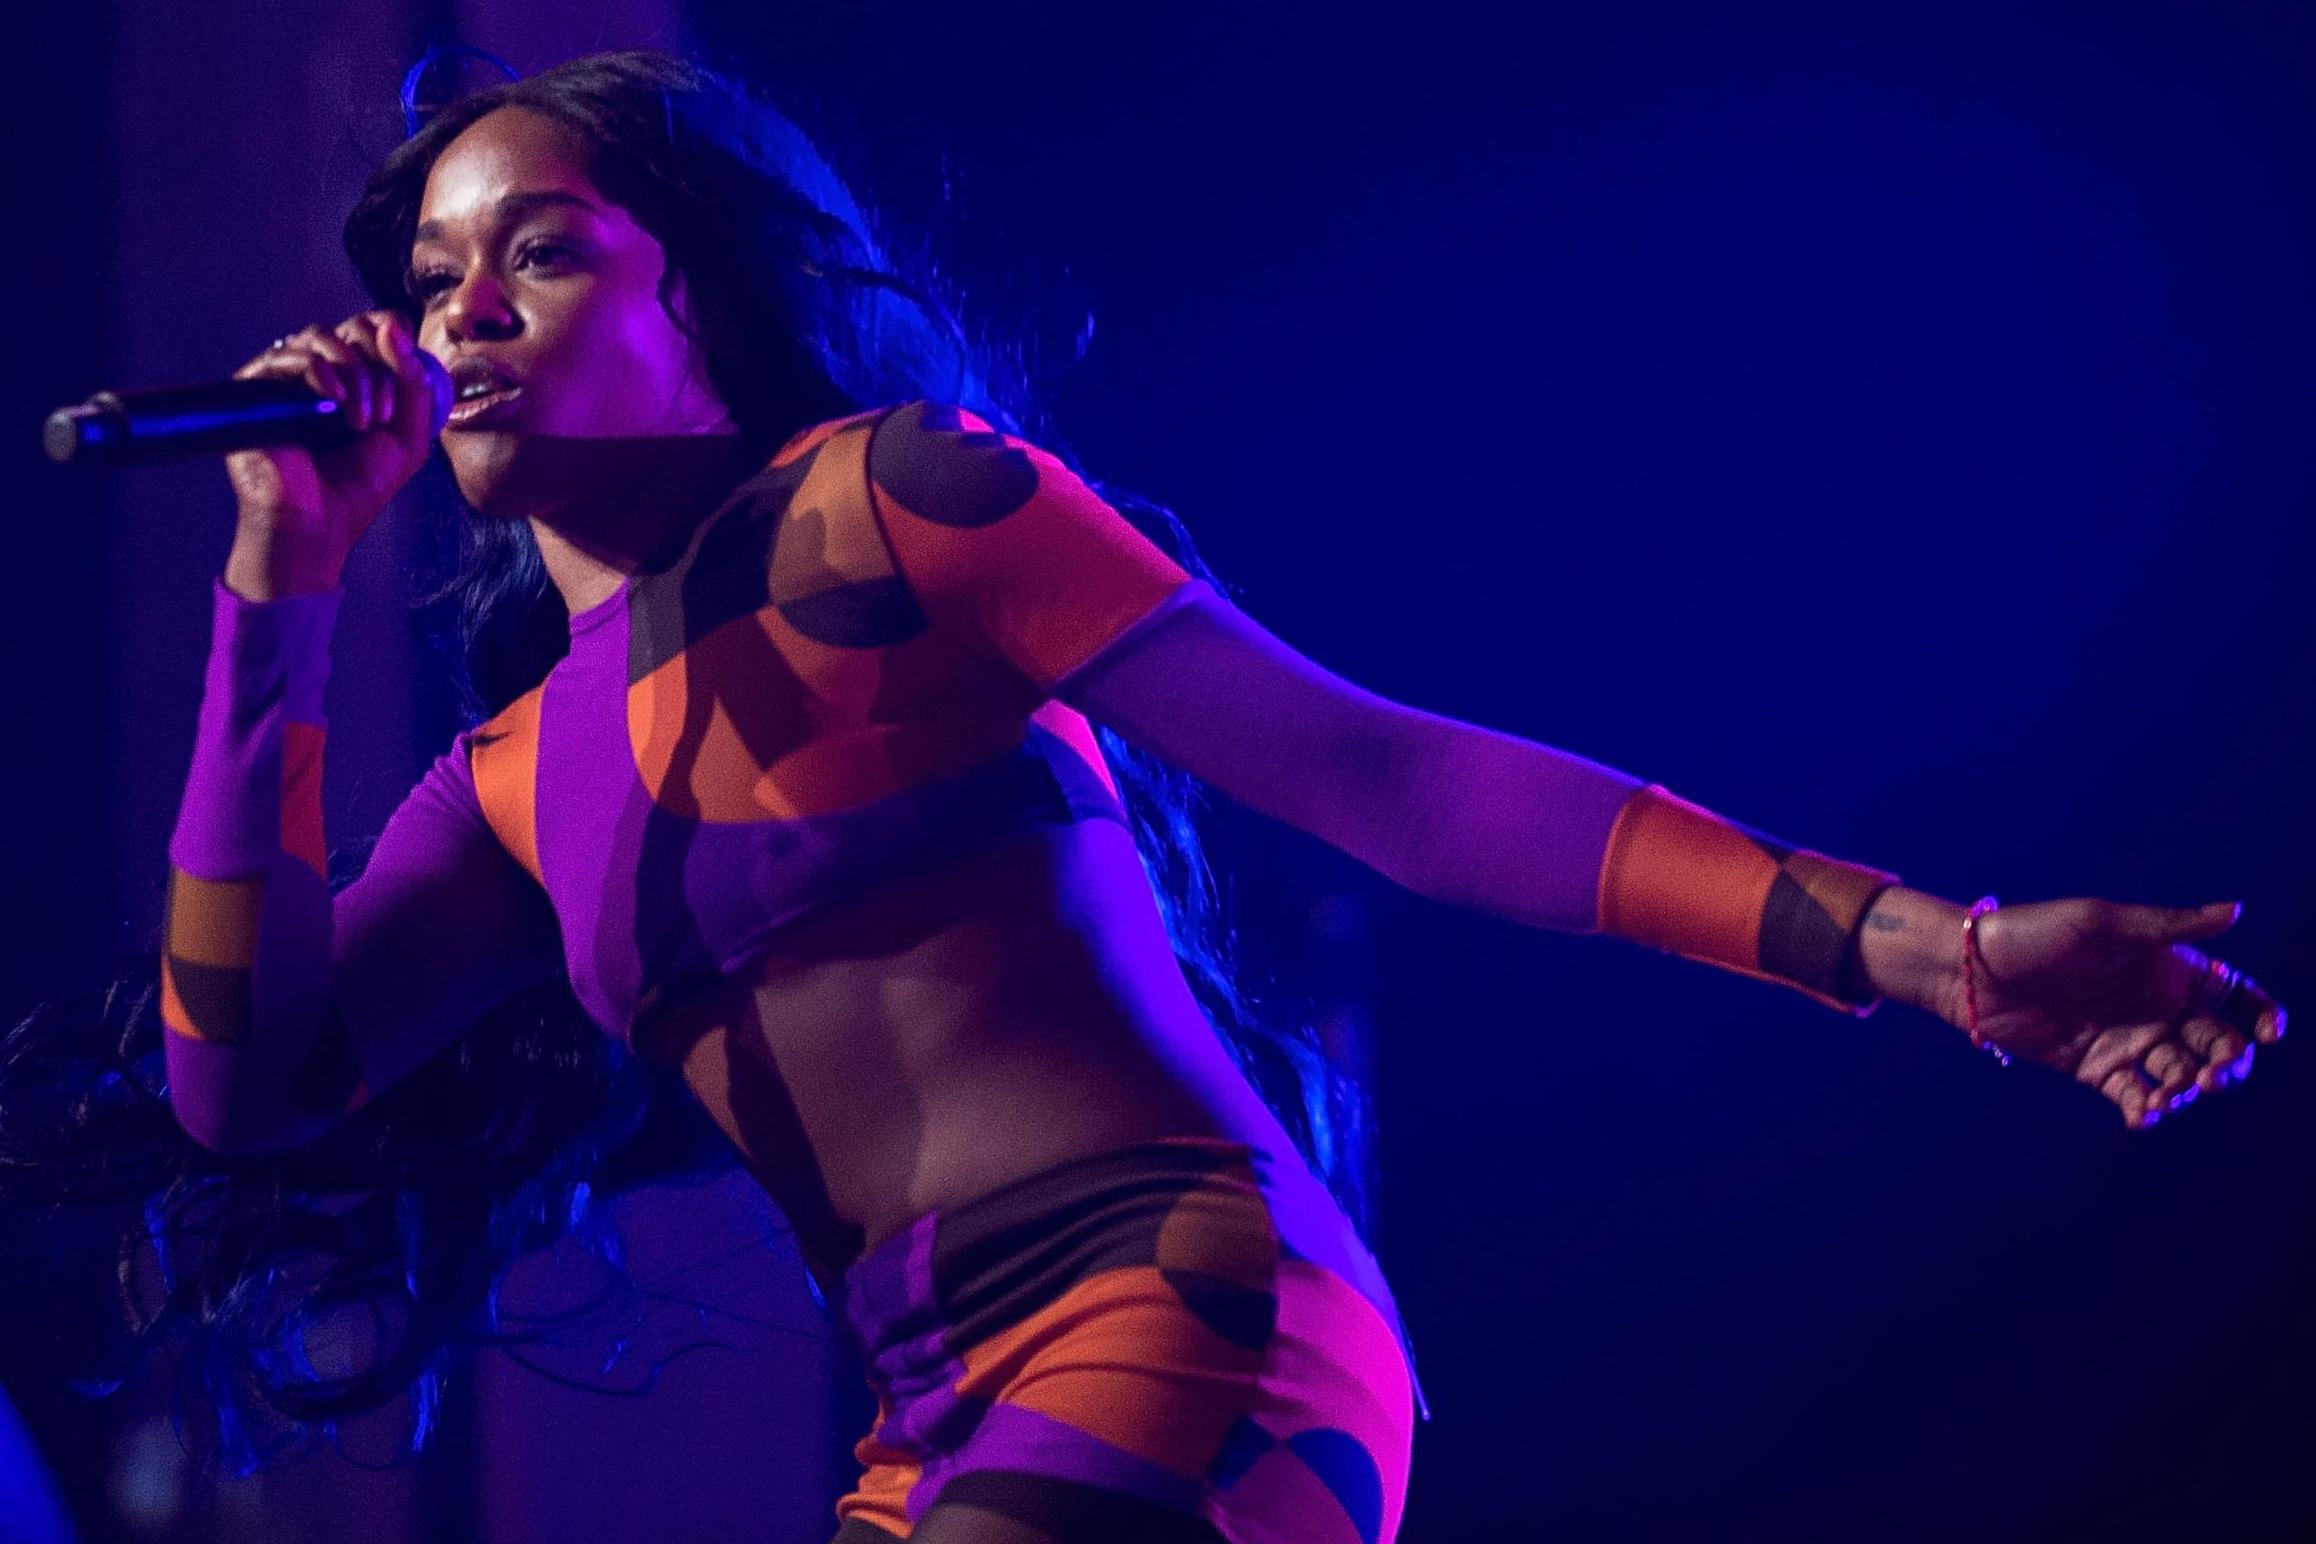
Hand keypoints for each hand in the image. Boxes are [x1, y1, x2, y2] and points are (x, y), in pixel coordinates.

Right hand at [222, 310, 445, 596]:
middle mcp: (320, 374)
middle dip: (378, 363)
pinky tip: (334, 399)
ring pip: (320, 336)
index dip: (392, 334)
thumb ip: (415, 385)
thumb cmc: (359, 487)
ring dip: (354, 372)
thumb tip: (393, 328)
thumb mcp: (408, 437)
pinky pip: (287, 356)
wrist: (317, 523)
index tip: (408, 366)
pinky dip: (320, 370)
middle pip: (351, 328)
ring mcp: (287, 379)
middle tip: (385, 413)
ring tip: (362, 420)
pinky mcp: (256, 389)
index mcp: (356, 380)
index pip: (374, 331)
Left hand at [1960, 898, 2285, 1129]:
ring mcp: (2128, 1039)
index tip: (2270, 1035)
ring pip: (2181, 1075)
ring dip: (2187, 1090)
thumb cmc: (2034, 932)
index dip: (2264, 1016)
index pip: (2237, 996)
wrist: (1970, 972)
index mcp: (2169, 967)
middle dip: (2227, 1064)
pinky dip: (2146, 1110)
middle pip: (2219, 1043)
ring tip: (2168, 1096)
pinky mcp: (2096, 1068)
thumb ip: (2168, 925)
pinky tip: (2143, 1116)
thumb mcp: (2101, 923)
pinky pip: (2135, 1096)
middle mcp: (2157, 1006)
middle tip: (2207, 1075)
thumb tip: (2236, 911)